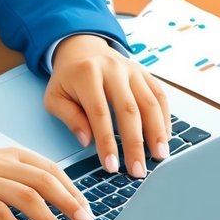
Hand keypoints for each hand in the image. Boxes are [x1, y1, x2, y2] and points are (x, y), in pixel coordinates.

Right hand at [0, 145, 91, 219]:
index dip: (72, 190)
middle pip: (45, 182)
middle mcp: (4, 165)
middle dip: (69, 203)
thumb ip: (24, 176)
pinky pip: (0, 215)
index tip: (86, 209)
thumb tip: (57, 199)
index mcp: (15, 155)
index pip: (52, 170)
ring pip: (27, 198)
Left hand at [45, 34, 170, 178]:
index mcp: (87, 74)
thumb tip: (87, 141)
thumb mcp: (55, 97)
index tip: (111, 166)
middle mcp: (113, 69)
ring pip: (150, 103)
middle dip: (135, 143)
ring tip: (159, 157)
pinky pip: (160, 96)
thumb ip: (69, 118)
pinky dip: (164, 119)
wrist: (83, 49)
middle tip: (138, 170)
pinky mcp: (146, 74)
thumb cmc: (68, 79)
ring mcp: (133, 70)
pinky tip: (163, 139)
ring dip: (157, 132)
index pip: (100, 113)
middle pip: (129, 110)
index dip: (107, 142)